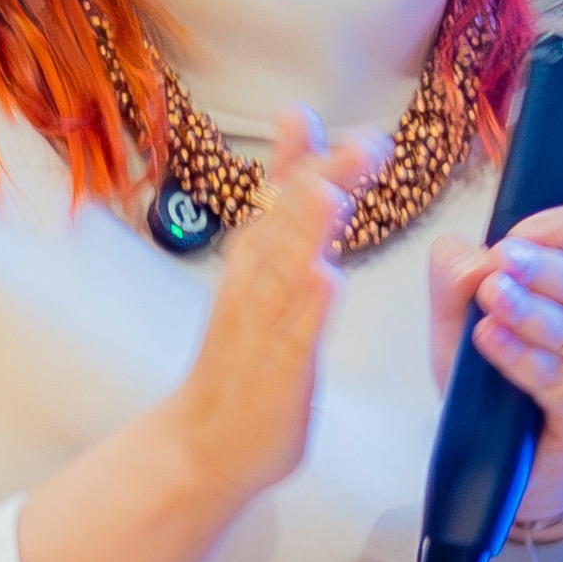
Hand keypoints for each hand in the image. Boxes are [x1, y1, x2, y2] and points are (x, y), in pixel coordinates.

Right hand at [170, 108, 386, 508]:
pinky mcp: (278, 372)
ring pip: (286, 272)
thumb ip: (291, 230)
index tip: (310, 115)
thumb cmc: (242, 363)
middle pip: (288, 223)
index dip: (298, 156)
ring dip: (308, 231)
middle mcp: (255, 286)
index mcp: (256, 262)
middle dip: (323, 179)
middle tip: (362, 142)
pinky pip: (294, 336)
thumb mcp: (266, 283)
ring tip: (332, 192)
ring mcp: (264, 328)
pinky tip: (325, 278)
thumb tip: (319, 178)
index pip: (279, 197)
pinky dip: (308, 308)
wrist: (201, 446)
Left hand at [429, 197, 562, 529]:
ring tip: (490, 298)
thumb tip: (469, 256)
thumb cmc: (499, 382)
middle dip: (548, 266)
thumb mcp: (464, 319)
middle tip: (501, 258)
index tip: (518, 234)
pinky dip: (526, 358)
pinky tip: (492, 339)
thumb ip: (459, 277)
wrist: (511, 468)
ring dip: (536, 311)